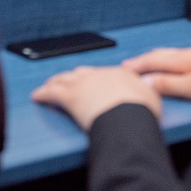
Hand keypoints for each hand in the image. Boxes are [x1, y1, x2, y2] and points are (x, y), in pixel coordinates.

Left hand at [31, 65, 161, 131]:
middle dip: (75, 77)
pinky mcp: (69, 96)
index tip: (94, 82)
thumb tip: (148, 91)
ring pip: (65, 79)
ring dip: (57, 81)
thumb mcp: (152, 98)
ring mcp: (83, 83)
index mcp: (120, 74)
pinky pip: (51, 93)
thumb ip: (147, 92)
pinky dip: (43, 93)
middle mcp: (100, 74)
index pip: (104, 74)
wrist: (127, 116)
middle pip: (82, 73)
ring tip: (50, 83)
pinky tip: (37, 95)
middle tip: (70, 80)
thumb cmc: (141, 112)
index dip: (96, 79)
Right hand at [121, 46, 190, 103]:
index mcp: (183, 58)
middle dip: (143, 60)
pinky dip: (168, 64)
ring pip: (170, 56)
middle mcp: (190, 54)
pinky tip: (172, 70)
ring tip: (145, 67)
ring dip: (155, 61)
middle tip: (128, 67)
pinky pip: (179, 60)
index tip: (122, 70)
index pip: (153, 59)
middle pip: (160, 55)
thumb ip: (168, 84)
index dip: (136, 65)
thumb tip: (144, 81)